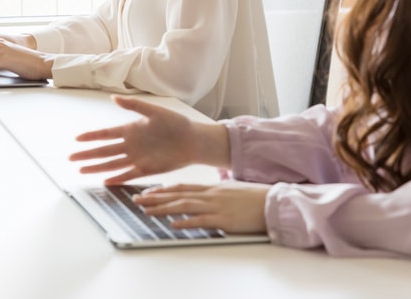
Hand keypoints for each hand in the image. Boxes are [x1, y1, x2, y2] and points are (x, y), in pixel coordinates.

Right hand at [69, 96, 204, 184]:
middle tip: (71, 158)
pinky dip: (117, 178)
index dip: (91, 137)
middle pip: (104, 151)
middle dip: (87, 155)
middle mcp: (131, 145)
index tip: (77, 139)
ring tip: (81, 170)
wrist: (193, 140)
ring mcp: (137, 158)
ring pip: (112, 164)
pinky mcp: (147, 169)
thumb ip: (133, 105)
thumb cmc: (175, 123)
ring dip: (97, 167)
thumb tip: (113, 98)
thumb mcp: (153, 111)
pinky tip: (105, 181)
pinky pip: (128, 175)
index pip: (105, 134)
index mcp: (130, 130)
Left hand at [132, 181, 268, 234]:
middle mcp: (211, 194)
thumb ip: (216, 192)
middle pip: (177, 195)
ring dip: (164, 209)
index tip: (148, 192)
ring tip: (147, 211)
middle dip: (156, 198)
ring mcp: (216, 206)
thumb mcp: (231, 189)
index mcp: (212, 187)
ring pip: (184, 206)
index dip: (163, 189)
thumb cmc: (254, 197)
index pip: (182, 186)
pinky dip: (186, 222)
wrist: (272, 202)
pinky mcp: (224, 220)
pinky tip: (174, 224)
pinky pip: (201, 221)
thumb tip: (205, 194)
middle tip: (137, 200)